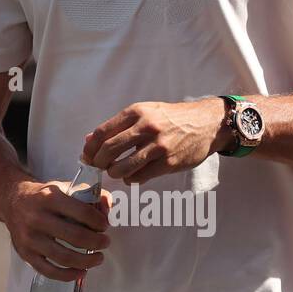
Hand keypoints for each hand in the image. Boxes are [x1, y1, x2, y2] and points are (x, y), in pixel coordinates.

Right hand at [1, 178, 111, 281]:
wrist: (11, 201)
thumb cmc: (43, 196)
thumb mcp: (63, 187)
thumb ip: (88, 195)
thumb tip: (107, 207)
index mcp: (49, 198)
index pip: (83, 212)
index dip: (99, 222)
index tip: (104, 226)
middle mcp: (37, 218)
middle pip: (76, 237)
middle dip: (97, 242)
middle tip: (105, 242)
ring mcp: (30, 238)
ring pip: (64, 257)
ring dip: (87, 261)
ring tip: (98, 258)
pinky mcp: (25, 254)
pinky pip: (49, 271)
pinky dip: (68, 275)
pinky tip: (81, 271)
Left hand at [82, 98, 227, 184]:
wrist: (206, 123)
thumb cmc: (170, 118)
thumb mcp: (144, 113)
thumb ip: (117, 126)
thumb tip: (89, 140)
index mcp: (136, 112)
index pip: (102, 132)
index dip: (90, 148)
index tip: (86, 156)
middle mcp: (146, 127)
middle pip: (109, 150)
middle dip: (98, 163)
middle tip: (97, 167)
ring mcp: (158, 146)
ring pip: (123, 167)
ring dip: (114, 173)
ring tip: (115, 172)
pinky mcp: (169, 163)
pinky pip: (140, 177)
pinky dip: (131, 179)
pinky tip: (132, 177)